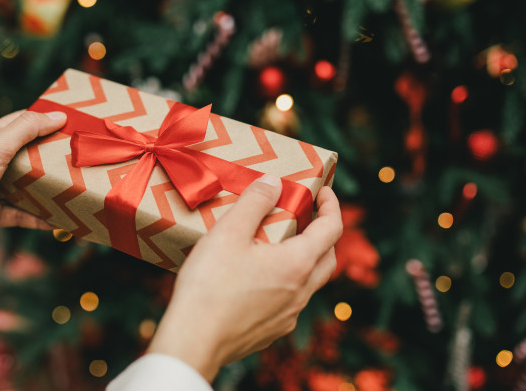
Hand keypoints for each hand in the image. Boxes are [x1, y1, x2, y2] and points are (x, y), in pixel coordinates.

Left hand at [0, 110, 66, 288]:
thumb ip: (25, 130)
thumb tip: (57, 116)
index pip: (22, 123)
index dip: (47, 121)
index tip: (75, 124)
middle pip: (29, 154)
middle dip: (54, 156)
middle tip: (83, 157)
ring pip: (29, 185)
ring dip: (51, 188)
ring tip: (78, 187)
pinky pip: (25, 214)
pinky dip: (42, 217)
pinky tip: (62, 221)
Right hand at [147, 175, 341, 381]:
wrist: (193, 340)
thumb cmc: (210, 285)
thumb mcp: (229, 232)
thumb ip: (254, 202)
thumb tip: (273, 183)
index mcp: (297, 264)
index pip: (332, 228)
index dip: (331, 205)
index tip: (323, 191)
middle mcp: (301, 292)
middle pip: (327, 258)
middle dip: (323, 234)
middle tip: (305, 217)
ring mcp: (287, 316)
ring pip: (308, 283)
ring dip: (303, 260)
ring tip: (277, 245)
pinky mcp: (271, 332)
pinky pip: (289, 302)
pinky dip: (284, 283)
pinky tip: (258, 279)